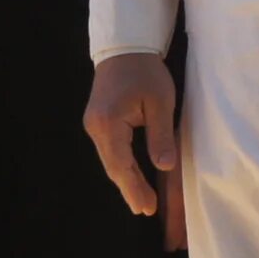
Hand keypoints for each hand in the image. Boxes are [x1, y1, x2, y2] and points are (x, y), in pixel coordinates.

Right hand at [85, 52, 177, 218]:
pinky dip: (122, 166)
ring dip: (126, 179)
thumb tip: (165, 167)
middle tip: (146, 210)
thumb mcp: (160, 102)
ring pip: (110, 160)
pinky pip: (110, 150)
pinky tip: (131, 176)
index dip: (134, 188)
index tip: (147, 208)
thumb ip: (161, 136)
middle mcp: (95, 127)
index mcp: (109, 123)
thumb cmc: (145, 71)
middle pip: (112, 166)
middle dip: (130, 189)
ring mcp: (94, 124)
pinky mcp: (98, 121)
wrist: (125, 47)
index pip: (121, 164)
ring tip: (141, 201)